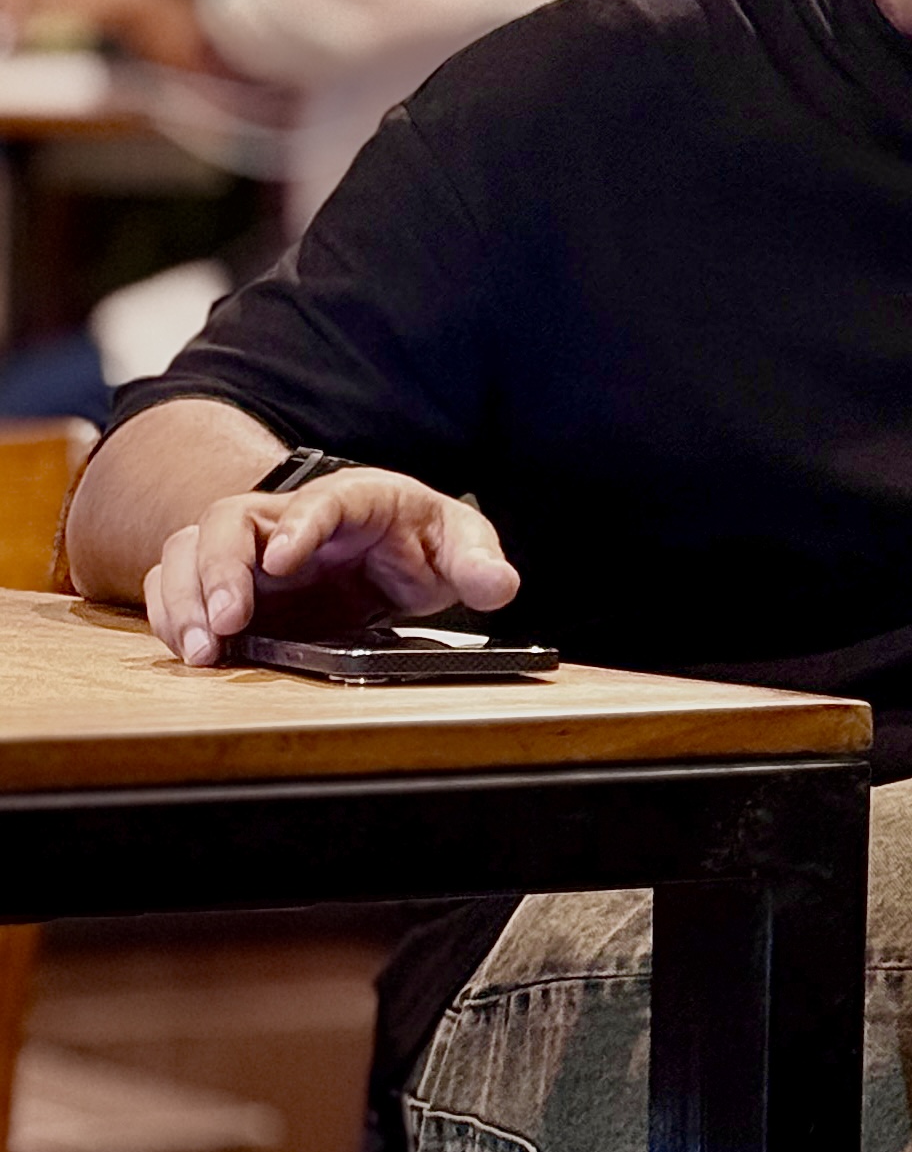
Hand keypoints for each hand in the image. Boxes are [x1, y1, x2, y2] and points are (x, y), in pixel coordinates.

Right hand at [145, 467, 518, 666]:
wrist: (388, 548)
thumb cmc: (418, 539)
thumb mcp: (458, 545)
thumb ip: (477, 561)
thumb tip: (497, 583)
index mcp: (352, 499)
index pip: (320, 501)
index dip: (299, 527)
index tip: (282, 560)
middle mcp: (289, 517)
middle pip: (231, 520)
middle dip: (220, 569)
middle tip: (226, 623)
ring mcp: (253, 549)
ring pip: (192, 550)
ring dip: (186, 598)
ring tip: (202, 651)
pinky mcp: (231, 582)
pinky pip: (180, 583)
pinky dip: (174, 614)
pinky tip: (191, 652)